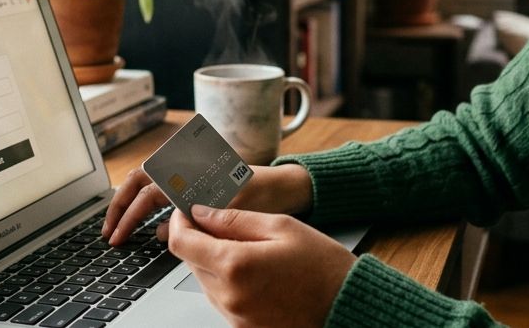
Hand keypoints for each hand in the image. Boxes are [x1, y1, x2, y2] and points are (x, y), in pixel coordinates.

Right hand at [102, 163, 313, 244]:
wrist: (288, 186)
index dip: (128, 213)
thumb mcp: (231, 207)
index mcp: (192, 166)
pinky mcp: (196, 183)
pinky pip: (165, 192)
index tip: (117, 235)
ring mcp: (190, 172)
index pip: (147, 188)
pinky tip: (148, 229)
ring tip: (120, 229)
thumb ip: (196, 218)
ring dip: (132, 205)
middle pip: (139, 180)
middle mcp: (186, 164)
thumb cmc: (266, 193)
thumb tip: (158, 231)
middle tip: (109, 232)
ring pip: (149, 184)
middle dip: (120, 206)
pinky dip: (151, 208)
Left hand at [169, 205, 355, 327]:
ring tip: (248, 248)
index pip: (182, 242)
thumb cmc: (323, 267)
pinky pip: (222, 300)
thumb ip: (235, 219)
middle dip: (199, 240)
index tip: (188, 211)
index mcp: (235, 265)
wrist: (348, 308)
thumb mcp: (281, 227)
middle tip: (221, 224)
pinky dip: (229, 282)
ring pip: (205, 282)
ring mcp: (235, 317)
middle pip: (190, 262)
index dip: (180, 222)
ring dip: (214, 262)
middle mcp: (229, 296)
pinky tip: (256, 272)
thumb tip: (202, 213)